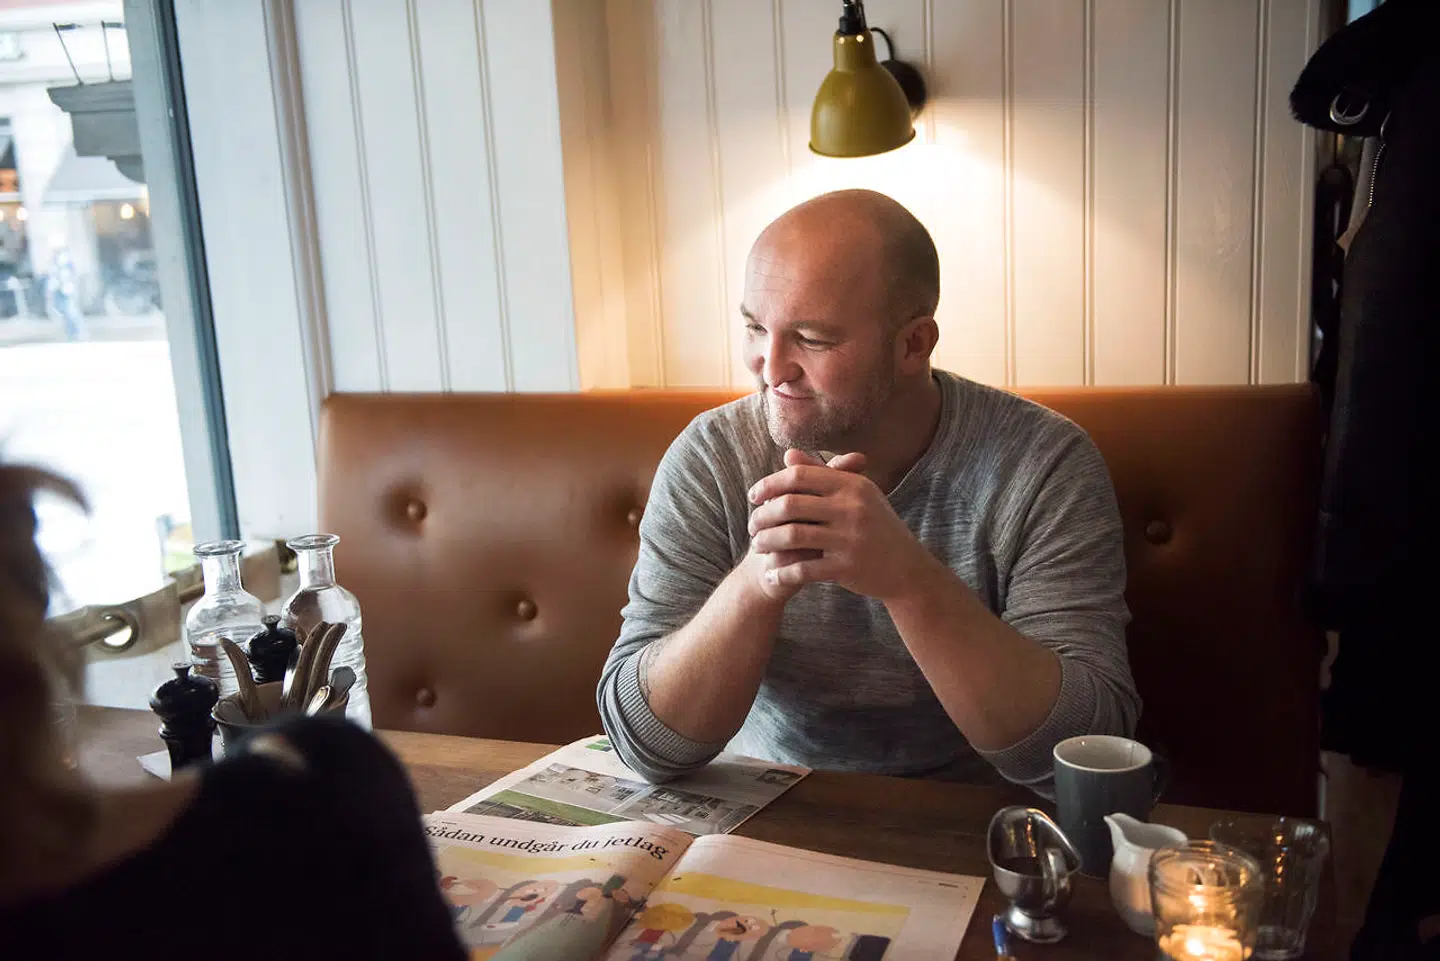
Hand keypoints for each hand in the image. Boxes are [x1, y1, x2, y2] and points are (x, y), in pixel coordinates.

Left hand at [741, 450, 860, 601]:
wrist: (907, 567)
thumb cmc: (875, 526)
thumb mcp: (855, 495)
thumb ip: (820, 474)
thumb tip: (788, 454)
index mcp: (852, 485)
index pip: (799, 476)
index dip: (769, 484)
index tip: (753, 496)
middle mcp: (852, 508)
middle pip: (790, 505)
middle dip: (762, 516)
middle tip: (751, 526)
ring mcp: (850, 538)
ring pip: (792, 536)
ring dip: (767, 542)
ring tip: (757, 547)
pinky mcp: (847, 566)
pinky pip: (804, 569)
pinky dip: (783, 572)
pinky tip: (772, 575)